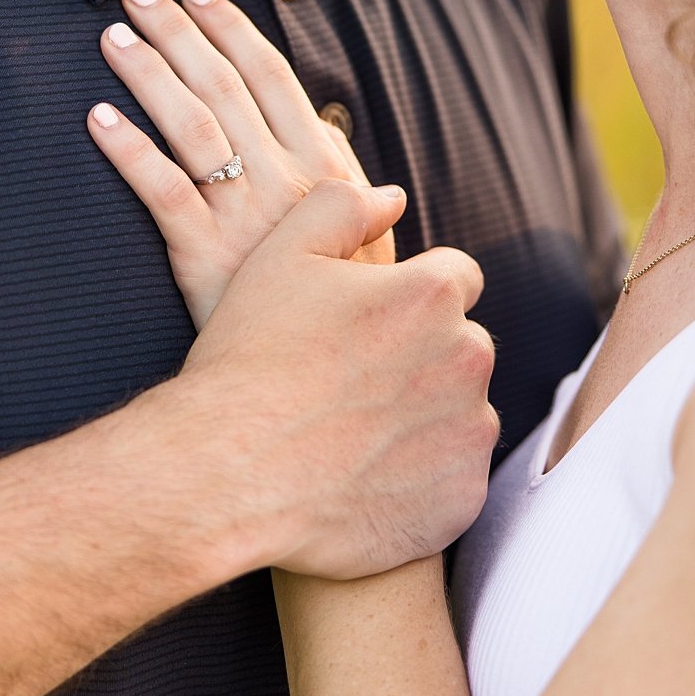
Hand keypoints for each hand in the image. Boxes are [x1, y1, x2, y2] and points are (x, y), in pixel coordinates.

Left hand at [89, 0, 392, 326]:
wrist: (328, 373)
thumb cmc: (342, 298)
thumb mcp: (362, 231)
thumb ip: (338, 176)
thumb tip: (327, 127)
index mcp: (324, 164)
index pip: (273, 77)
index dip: (233, 30)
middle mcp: (288, 180)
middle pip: (226, 88)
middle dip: (181, 34)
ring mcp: (247, 217)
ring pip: (194, 128)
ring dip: (151, 76)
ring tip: (114, 40)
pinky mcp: (206, 257)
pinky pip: (162, 193)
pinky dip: (130, 151)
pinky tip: (98, 119)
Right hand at [176, 180, 499, 577]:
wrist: (225, 477)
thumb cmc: (248, 364)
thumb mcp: (279, 257)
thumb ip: (342, 208)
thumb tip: (392, 197)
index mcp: (433, 295)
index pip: (454, 279)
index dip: (408, 299)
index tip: (366, 327)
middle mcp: (468, 359)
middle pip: (459, 347)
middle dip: (419, 359)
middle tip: (348, 387)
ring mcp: (469, 433)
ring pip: (461, 414)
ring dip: (424, 420)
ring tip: (351, 438)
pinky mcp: (461, 497)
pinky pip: (453, 479)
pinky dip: (421, 482)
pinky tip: (363, 482)